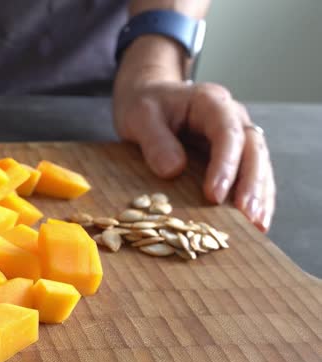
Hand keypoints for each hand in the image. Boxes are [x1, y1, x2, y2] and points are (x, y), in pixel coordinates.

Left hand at [113, 78, 274, 232]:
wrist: (149, 98)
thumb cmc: (144, 106)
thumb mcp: (139, 117)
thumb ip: (155, 140)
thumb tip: (173, 170)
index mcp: (210, 103)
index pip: (227, 133)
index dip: (225, 165)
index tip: (214, 195)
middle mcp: (232, 117)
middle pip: (253, 149)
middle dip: (252, 184)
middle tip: (248, 216)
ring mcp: (236, 136)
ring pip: (259, 164)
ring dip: (260, 195)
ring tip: (257, 225)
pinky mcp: (234, 155)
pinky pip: (252, 175)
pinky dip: (256, 198)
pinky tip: (255, 223)